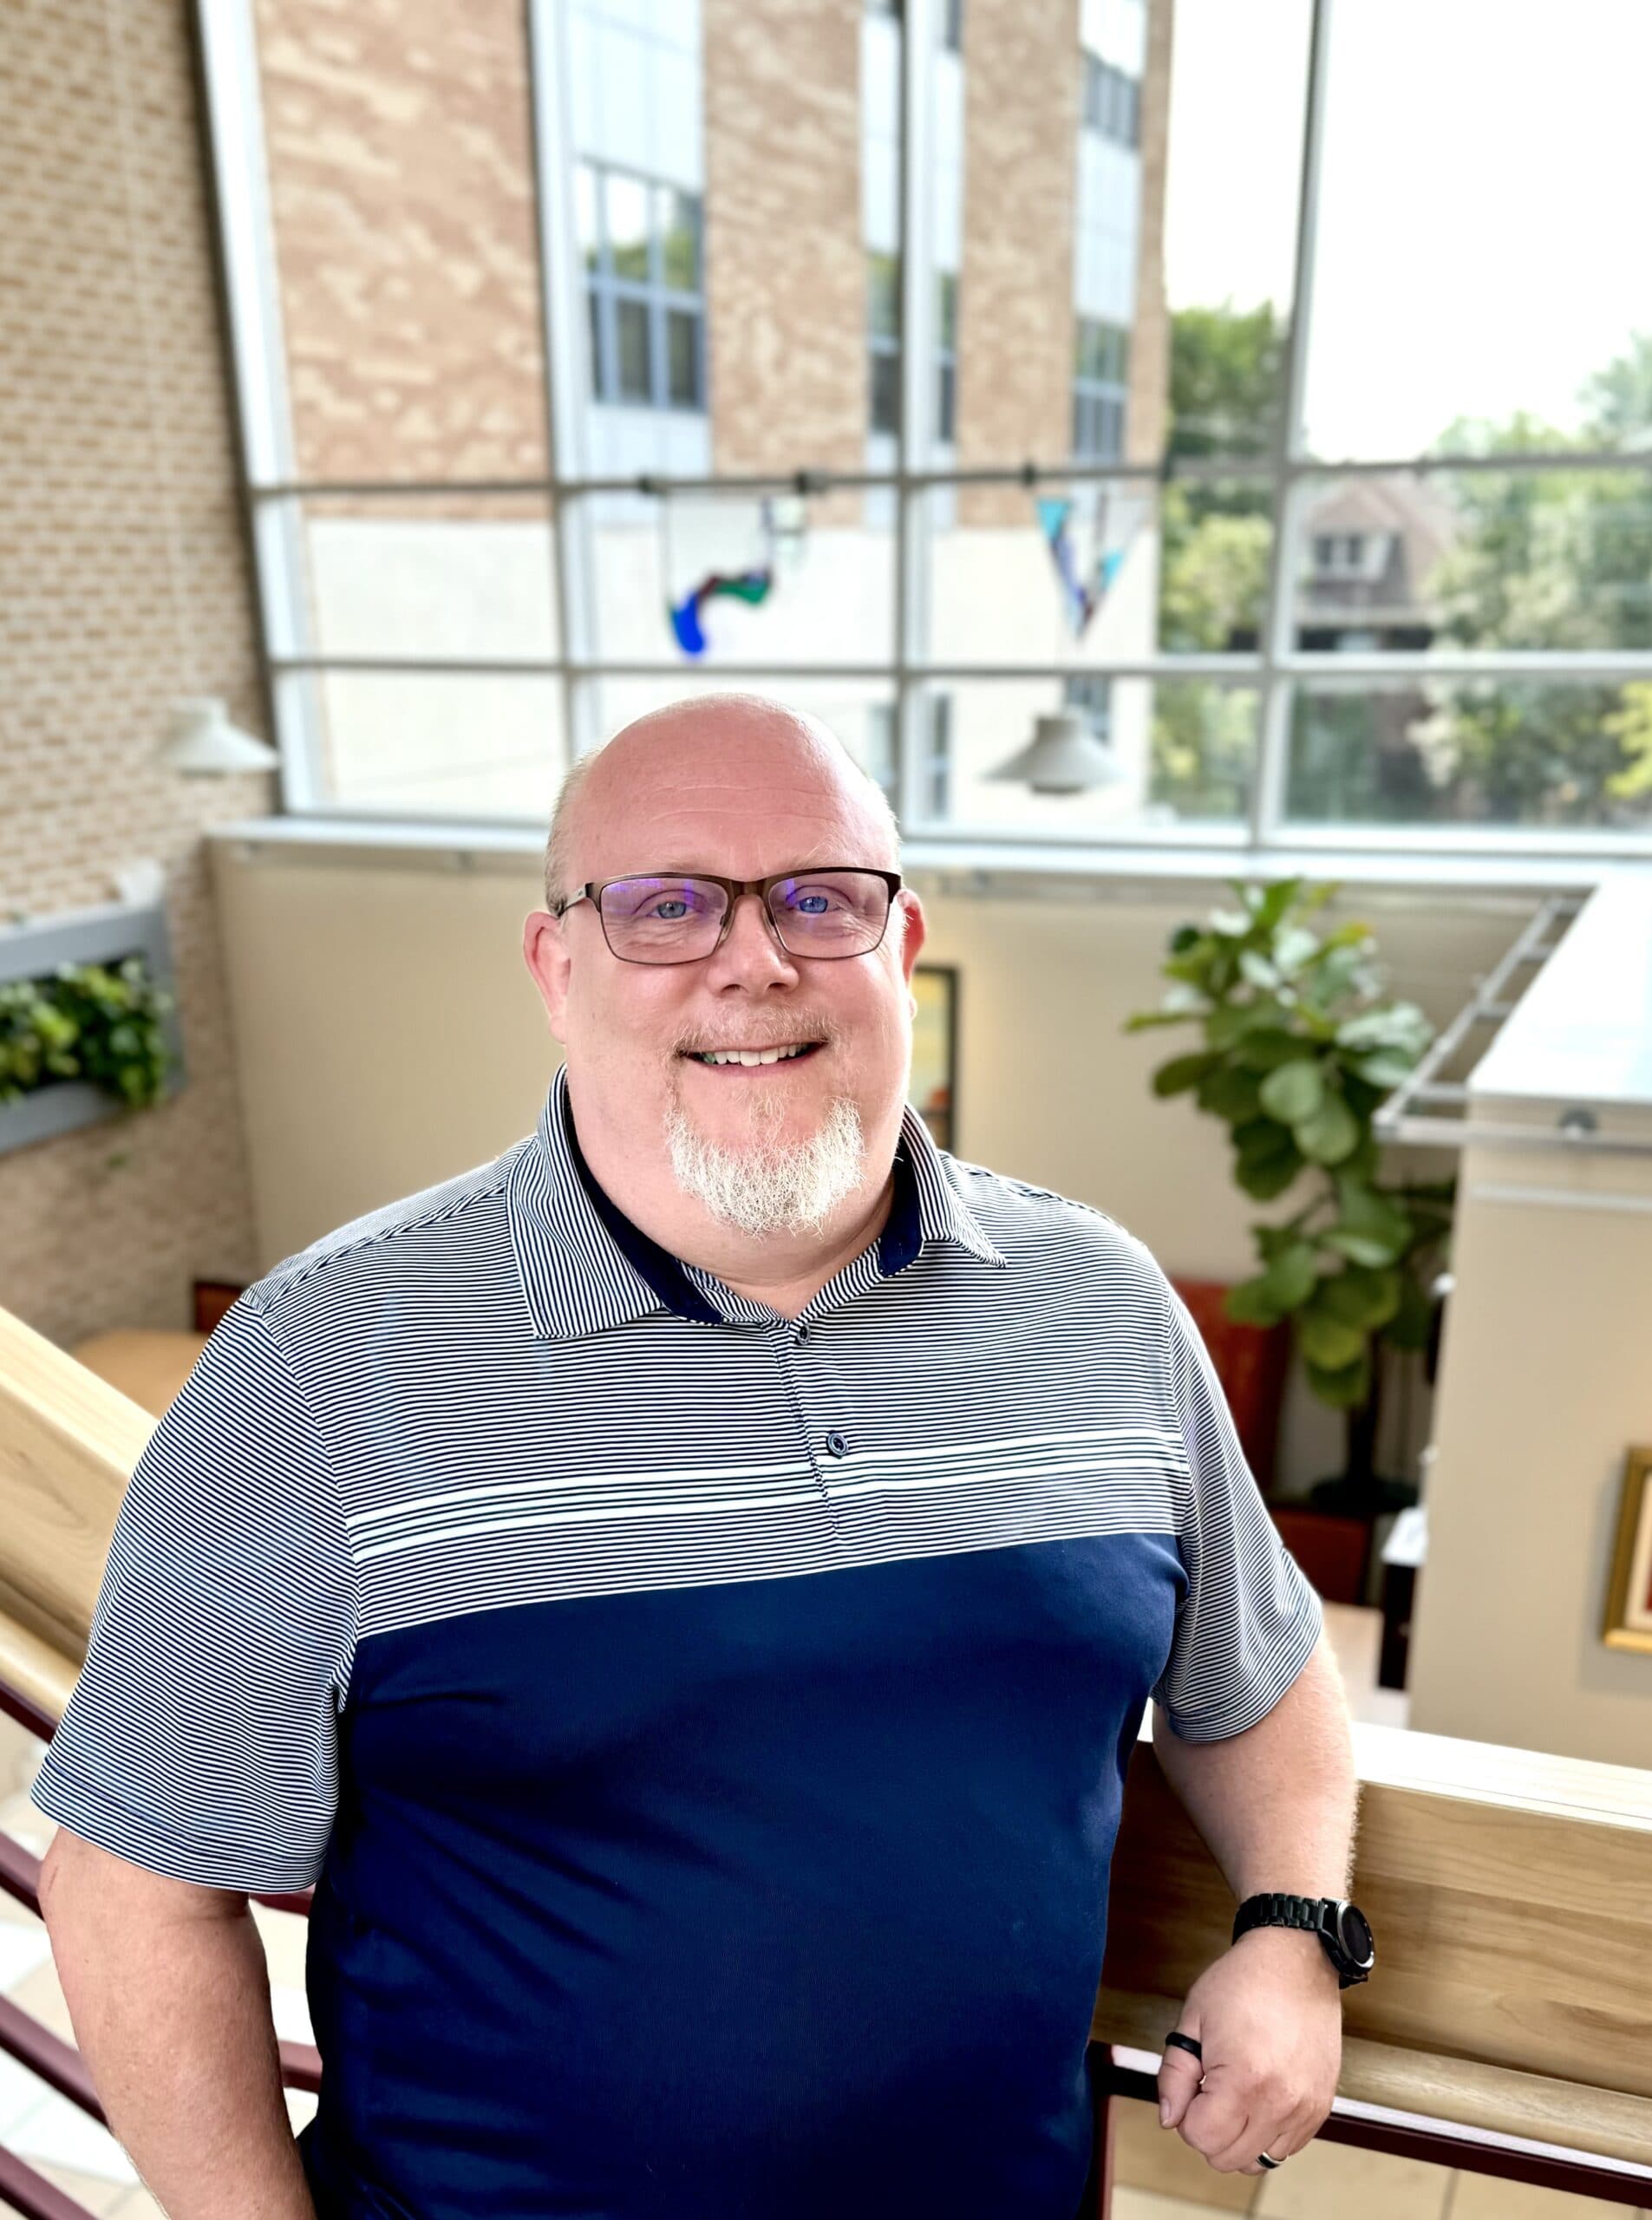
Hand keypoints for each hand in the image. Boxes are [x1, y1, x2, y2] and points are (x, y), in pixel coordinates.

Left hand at [1156, 1926, 1342, 2173]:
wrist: (1297, 1961)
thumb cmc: (1242, 1983)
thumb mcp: (1192, 2019)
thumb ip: (1173, 2075)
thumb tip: (1169, 2119)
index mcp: (1243, 2081)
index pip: (1200, 2138)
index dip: (1186, 2115)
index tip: (1193, 2084)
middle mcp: (1279, 2104)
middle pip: (1228, 2158)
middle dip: (1209, 2129)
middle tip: (1210, 2088)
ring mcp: (1305, 2109)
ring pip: (1258, 2160)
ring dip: (1239, 2136)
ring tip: (1237, 2091)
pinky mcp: (1321, 2108)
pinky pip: (1286, 2148)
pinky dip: (1267, 2133)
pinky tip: (1260, 2095)